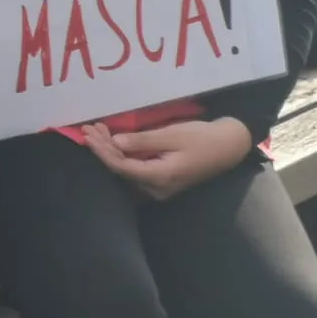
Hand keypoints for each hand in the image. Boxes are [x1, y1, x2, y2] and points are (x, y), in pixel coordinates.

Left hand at [83, 119, 253, 200]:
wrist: (229, 146)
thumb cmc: (202, 138)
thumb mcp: (172, 135)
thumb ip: (143, 141)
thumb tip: (115, 142)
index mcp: (160, 178)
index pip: (121, 167)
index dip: (101, 151)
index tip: (87, 135)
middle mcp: (157, 189)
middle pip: (121, 169)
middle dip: (103, 148)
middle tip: (88, 128)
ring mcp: (160, 187)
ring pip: (127, 169)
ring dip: (112, 150)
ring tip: (97, 130)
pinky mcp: (162, 181)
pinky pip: (137, 169)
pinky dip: (124, 154)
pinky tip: (114, 140)